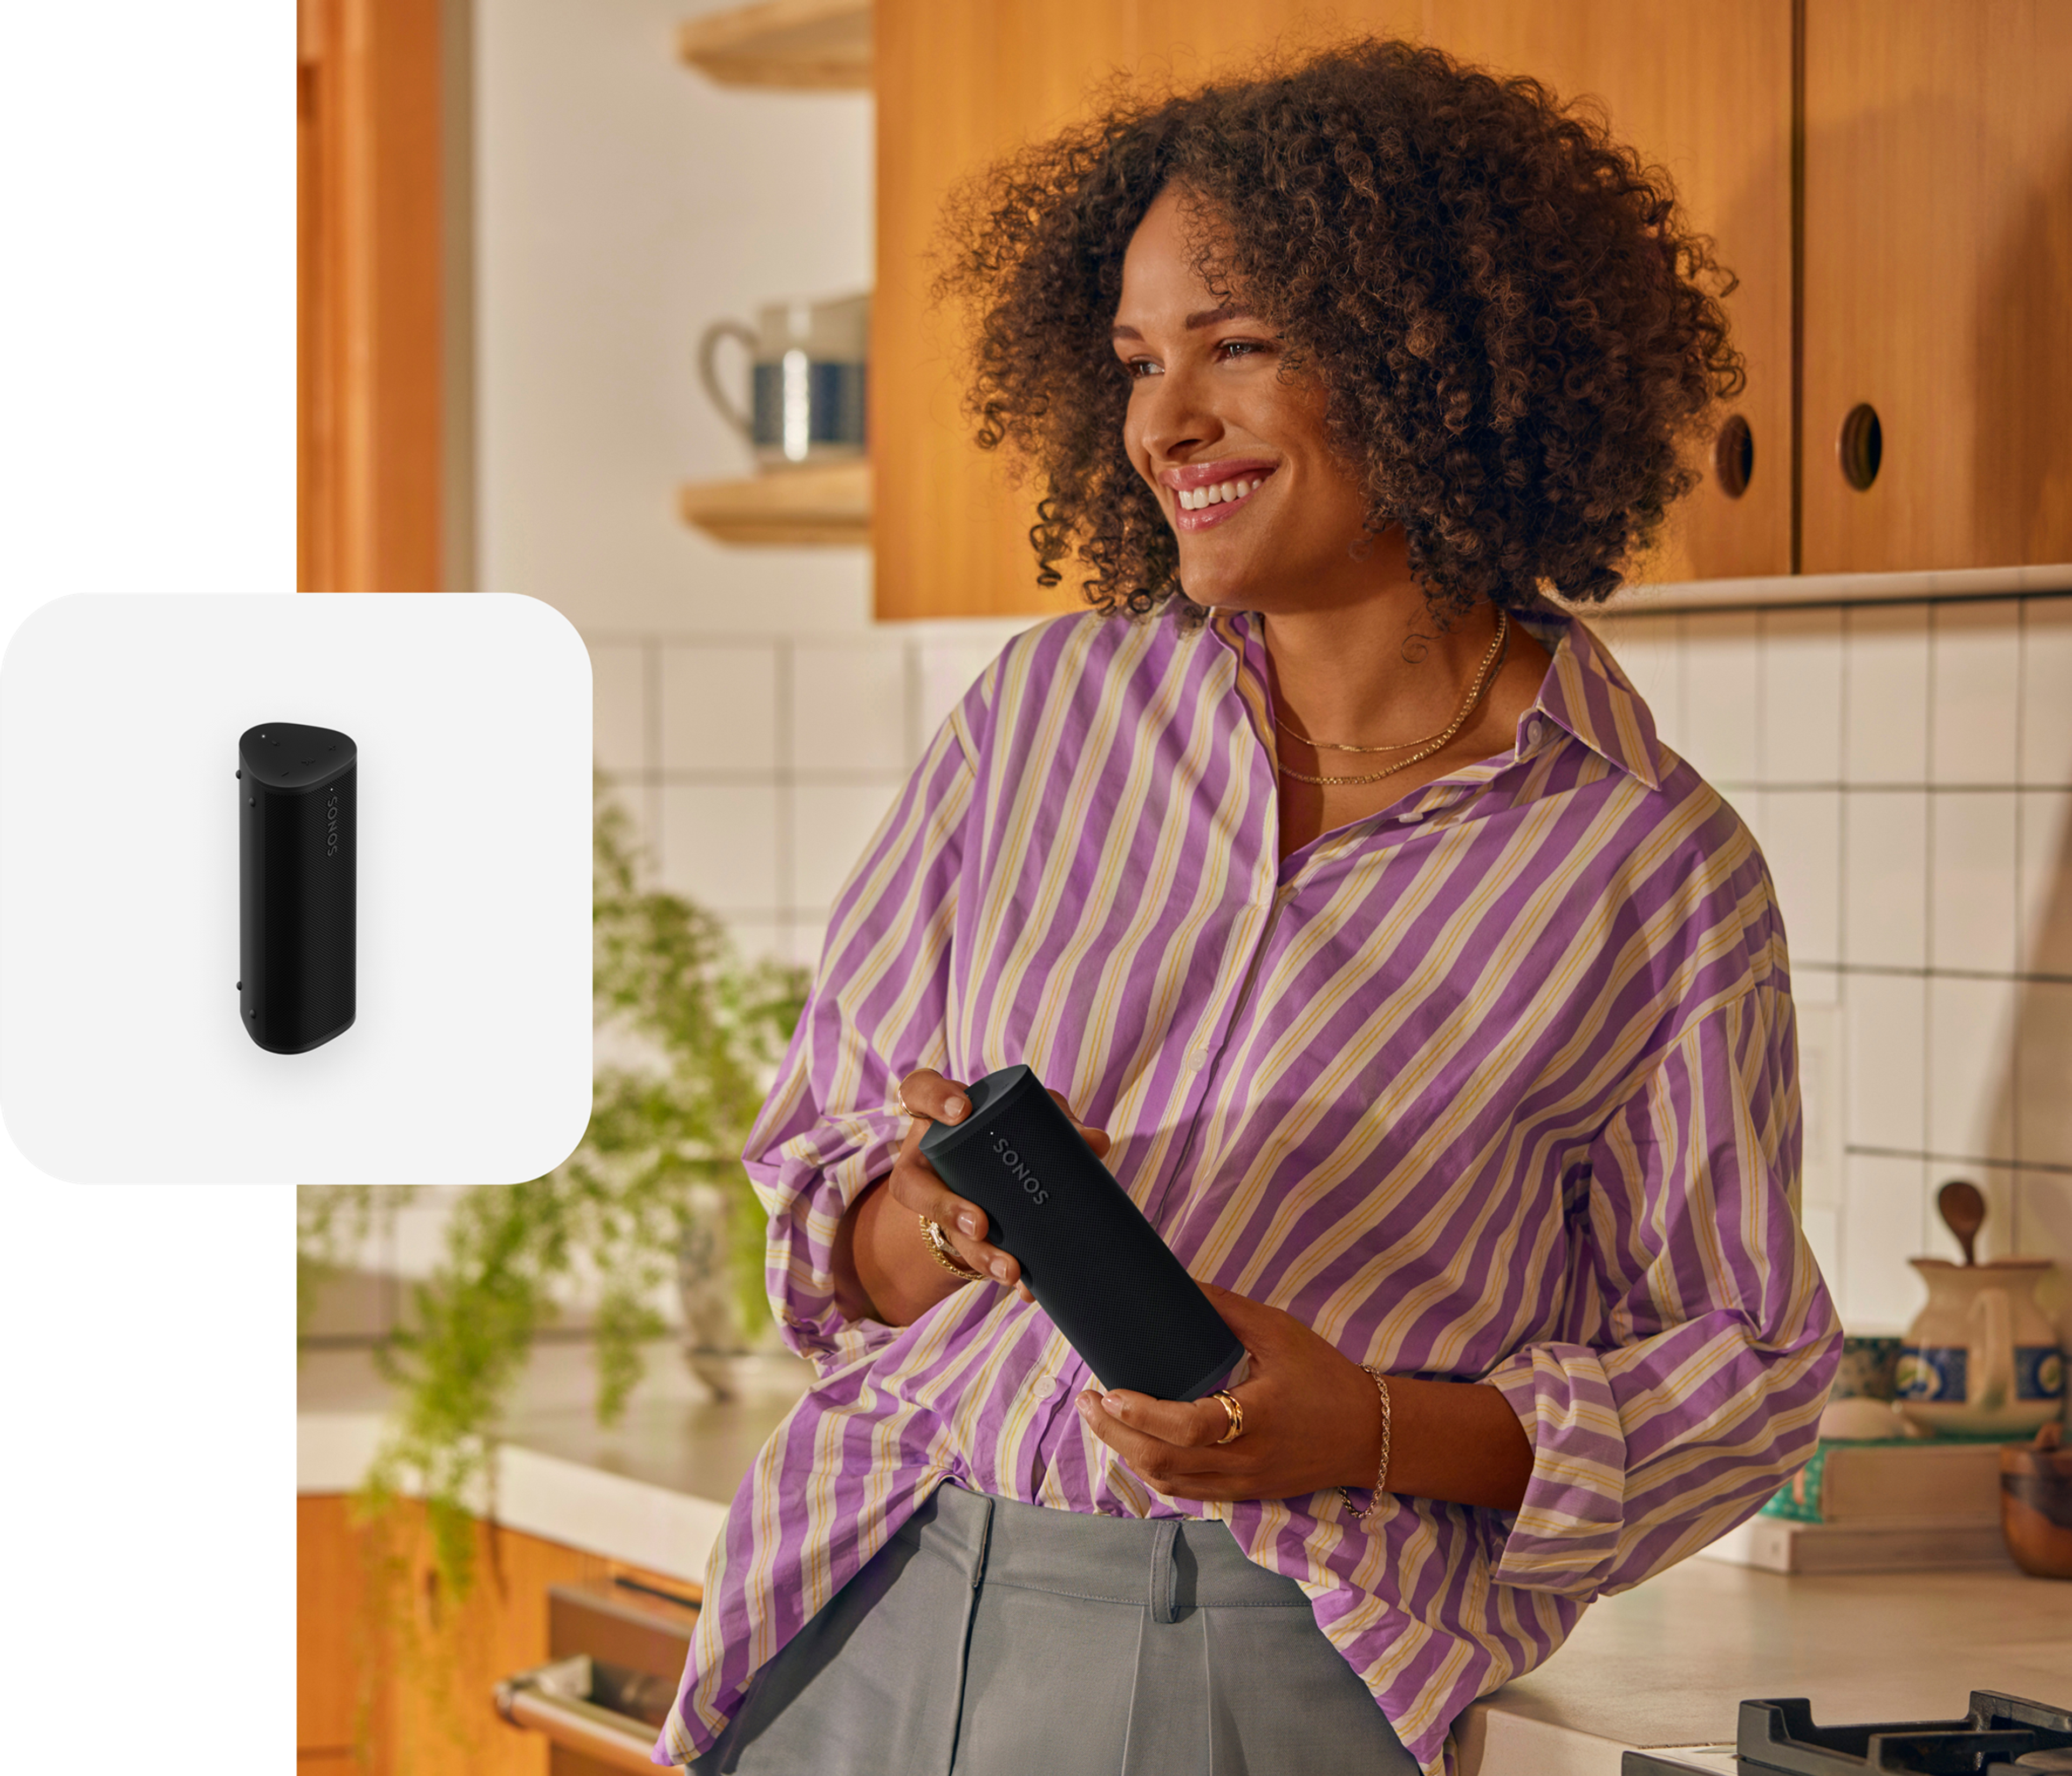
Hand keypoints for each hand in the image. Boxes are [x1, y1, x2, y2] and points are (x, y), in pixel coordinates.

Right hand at [888, 1067, 1112, 1305]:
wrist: (1002, 1174)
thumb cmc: (1015, 1129)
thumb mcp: (1035, 1118)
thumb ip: (1061, 1123)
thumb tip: (1096, 1143)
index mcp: (942, 1114)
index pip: (919, 1091)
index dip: (933, 1098)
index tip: (962, 1113)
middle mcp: (929, 1156)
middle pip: (914, 1183)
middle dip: (944, 1208)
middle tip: (978, 1224)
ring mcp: (937, 1197)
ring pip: (941, 1230)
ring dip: (977, 1254)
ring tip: (1010, 1270)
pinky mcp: (956, 1233)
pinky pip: (971, 1257)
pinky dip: (1002, 1271)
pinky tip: (1028, 1288)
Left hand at [1073, 1283, 1382, 1502]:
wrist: (1370, 1434)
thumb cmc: (1325, 1376)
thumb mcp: (1280, 1332)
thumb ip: (1227, 1310)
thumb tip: (1179, 1283)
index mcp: (1255, 1419)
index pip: (1186, 1428)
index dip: (1141, 1414)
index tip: (1109, 1390)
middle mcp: (1244, 1461)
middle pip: (1163, 1463)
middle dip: (1115, 1435)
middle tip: (1087, 1403)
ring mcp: (1242, 1484)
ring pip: (1168, 1483)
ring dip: (1127, 1454)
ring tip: (1103, 1420)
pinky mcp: (1243, 1495)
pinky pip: (1186, 1492)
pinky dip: (1154, 1472)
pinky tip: (1136, 1447)